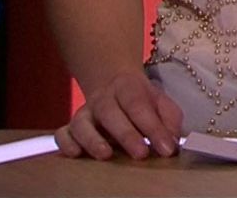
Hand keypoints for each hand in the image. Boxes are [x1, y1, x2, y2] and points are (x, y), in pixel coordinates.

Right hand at [52, 69, 183, 159]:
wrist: (112, 81)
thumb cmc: (140, 99)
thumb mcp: (160, 101)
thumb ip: (170, 119)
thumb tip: (173, 140)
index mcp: (127, 88)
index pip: (139, 105)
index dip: (153, 127)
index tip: (166, 148)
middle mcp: (103, 98)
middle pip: (111, 113)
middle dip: (126, 135)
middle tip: (141, 154)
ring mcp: (85, 112)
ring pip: (82, 123)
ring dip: (93, 140)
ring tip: (106, 155)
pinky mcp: (71, 126)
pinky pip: (62, 133)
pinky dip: (65, 144)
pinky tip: (76, 154)